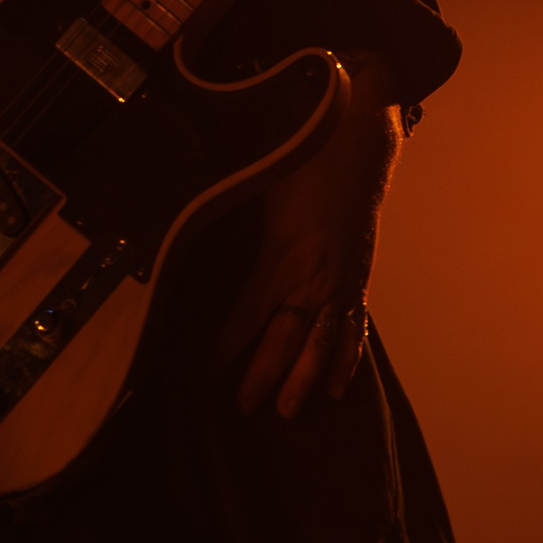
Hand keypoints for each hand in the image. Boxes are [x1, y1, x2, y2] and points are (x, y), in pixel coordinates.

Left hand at [214, 55, 399, 419]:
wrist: (363, 132)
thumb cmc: (303, 151)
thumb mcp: (258, 179)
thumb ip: (225, 206)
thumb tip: (180, 216)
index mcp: (286, 256)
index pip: (248, 314)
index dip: (227, 345)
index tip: (205, 372)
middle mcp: (317, 276)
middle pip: (286, 339)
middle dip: (263, 374)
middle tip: (242, 407)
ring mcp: (343, 280)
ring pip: (322, 343)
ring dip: (305, 379)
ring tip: (288, 410)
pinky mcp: (360, 277)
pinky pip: (353, 326)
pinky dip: (346, 357)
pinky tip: (339, 385)